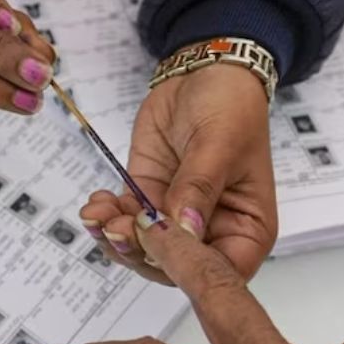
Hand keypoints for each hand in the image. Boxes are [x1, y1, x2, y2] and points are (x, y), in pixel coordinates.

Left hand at [80, 64, 276, 283]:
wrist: (203, 71)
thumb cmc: (231, 106)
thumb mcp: (218, 145)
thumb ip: (198, 189)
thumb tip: (183, 229)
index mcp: (247, 228)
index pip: (220, 271)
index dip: (189, 270)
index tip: (158, 249)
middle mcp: (212, 231)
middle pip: (174, 266)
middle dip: (140, 252)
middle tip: (116, 229)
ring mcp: (176, 216)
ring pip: (143, 248)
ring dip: (115, 237)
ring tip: (99, 214)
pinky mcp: (148, 198)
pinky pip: (125, 221)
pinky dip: (106, 218)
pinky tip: (96, 203)